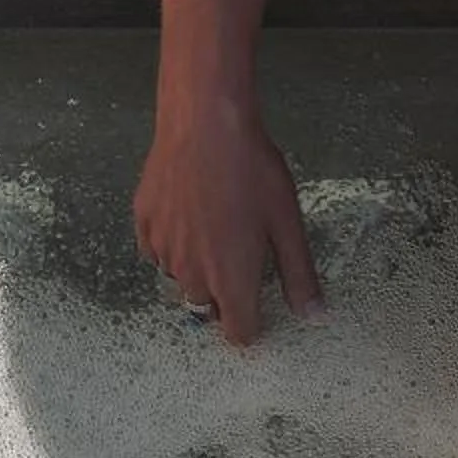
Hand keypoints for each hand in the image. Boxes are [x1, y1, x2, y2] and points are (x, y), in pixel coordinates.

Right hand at [132, 100, 325, 345]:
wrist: (204, 125)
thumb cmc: (252, 171)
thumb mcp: (288, 224)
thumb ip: (299, 275)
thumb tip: (313, 315)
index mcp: (231, 279)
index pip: (238, 332)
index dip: (253, 325)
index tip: (260, 310)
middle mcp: (191, 273)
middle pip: (208, 309)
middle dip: (226, 297)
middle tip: (244, 257)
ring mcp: (163, 250)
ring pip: (181, 281)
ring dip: (199, 271)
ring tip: (218, 231)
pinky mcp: (144, 225)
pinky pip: (157, 253)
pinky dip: (174, 247)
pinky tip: (191, 218)